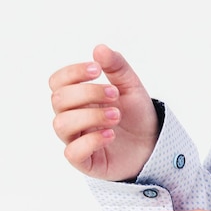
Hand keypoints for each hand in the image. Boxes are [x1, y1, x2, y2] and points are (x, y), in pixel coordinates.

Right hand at [49, 44, 158, 179]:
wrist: (153, 144)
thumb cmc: (137, 116)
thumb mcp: (131, 86)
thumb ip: (117, 67)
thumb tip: (99, 49)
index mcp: (78, 98)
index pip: (57, 82)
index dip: (72, 73)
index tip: (97, 70)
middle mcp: (72, 118)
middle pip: (59, 100)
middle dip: (87, 93)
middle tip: (114, 95)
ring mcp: (77, 140)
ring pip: (61, 124)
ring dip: (90, 115)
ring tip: (116, 115)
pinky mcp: (86, 162)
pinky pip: (73, 152)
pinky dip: (91, 141)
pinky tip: (111, 135)